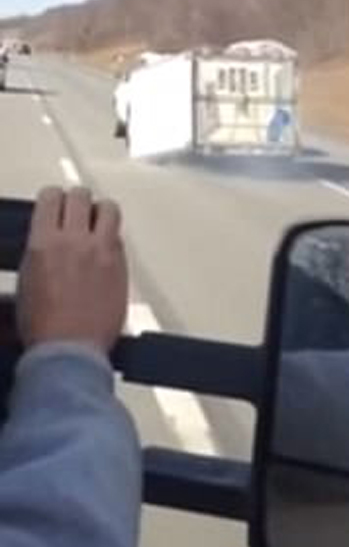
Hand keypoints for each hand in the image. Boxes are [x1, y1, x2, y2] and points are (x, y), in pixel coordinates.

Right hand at [17, 187, 127, 352]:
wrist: (71, 350)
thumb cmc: (44, 326)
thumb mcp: (27, 281)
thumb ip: (40, 251)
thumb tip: (47, 239)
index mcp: (44, 242)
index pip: (51, 197)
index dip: (53, 199)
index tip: (55, 204)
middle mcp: (75, 241)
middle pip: (81, 196)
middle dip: (78, 202)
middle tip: (76, 212)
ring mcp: (102, 252)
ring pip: (109, 209)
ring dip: (101, 213)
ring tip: (96, 224)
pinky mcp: (121, 266)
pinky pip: (120, 238)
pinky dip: (112, 239)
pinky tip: (105, 251)